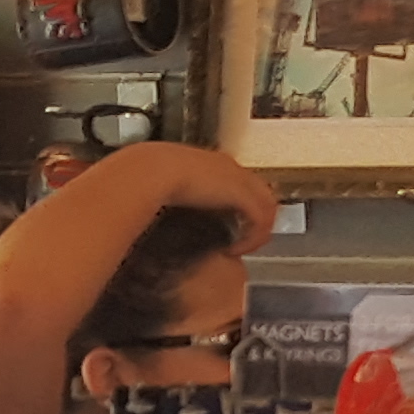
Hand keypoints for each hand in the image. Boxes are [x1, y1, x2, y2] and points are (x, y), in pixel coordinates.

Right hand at [120, 143, 281, 250]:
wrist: (151, 171)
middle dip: (255, 218)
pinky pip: (260, 219)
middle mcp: (229, 168)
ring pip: (267, 205)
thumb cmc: (146, 177)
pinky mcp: (241, 194)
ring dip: (257, 229)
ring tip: (242, 248)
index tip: (228, 227)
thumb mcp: (160, 186)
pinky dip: (253, 237)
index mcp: (212, 163)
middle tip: (243, 240)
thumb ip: (170, 196)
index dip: (239, 206)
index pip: (238, 183)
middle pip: (259, 192)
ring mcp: (238, 179)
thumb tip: (158, 212)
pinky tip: (235, 250)